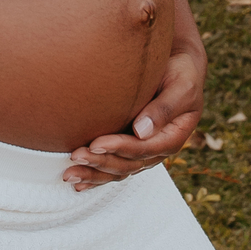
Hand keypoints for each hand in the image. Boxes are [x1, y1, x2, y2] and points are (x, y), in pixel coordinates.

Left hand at [63, 42, 205, 190]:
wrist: (179, 65)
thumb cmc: (181, 73)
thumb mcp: (181, 87)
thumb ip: (164, 109)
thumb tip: (141, 130)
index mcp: (172, 137)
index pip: (143, 148)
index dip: (119, 147)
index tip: (96, 143)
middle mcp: (157, 149)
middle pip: (128, 164)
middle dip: (101, 163)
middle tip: (76, 156)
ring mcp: (144, 150)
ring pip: (119, 170)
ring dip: (94, 173)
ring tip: (69, 174)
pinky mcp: (131, 146)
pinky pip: (115, 166)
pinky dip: (97, 176)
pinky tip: (79, 184)